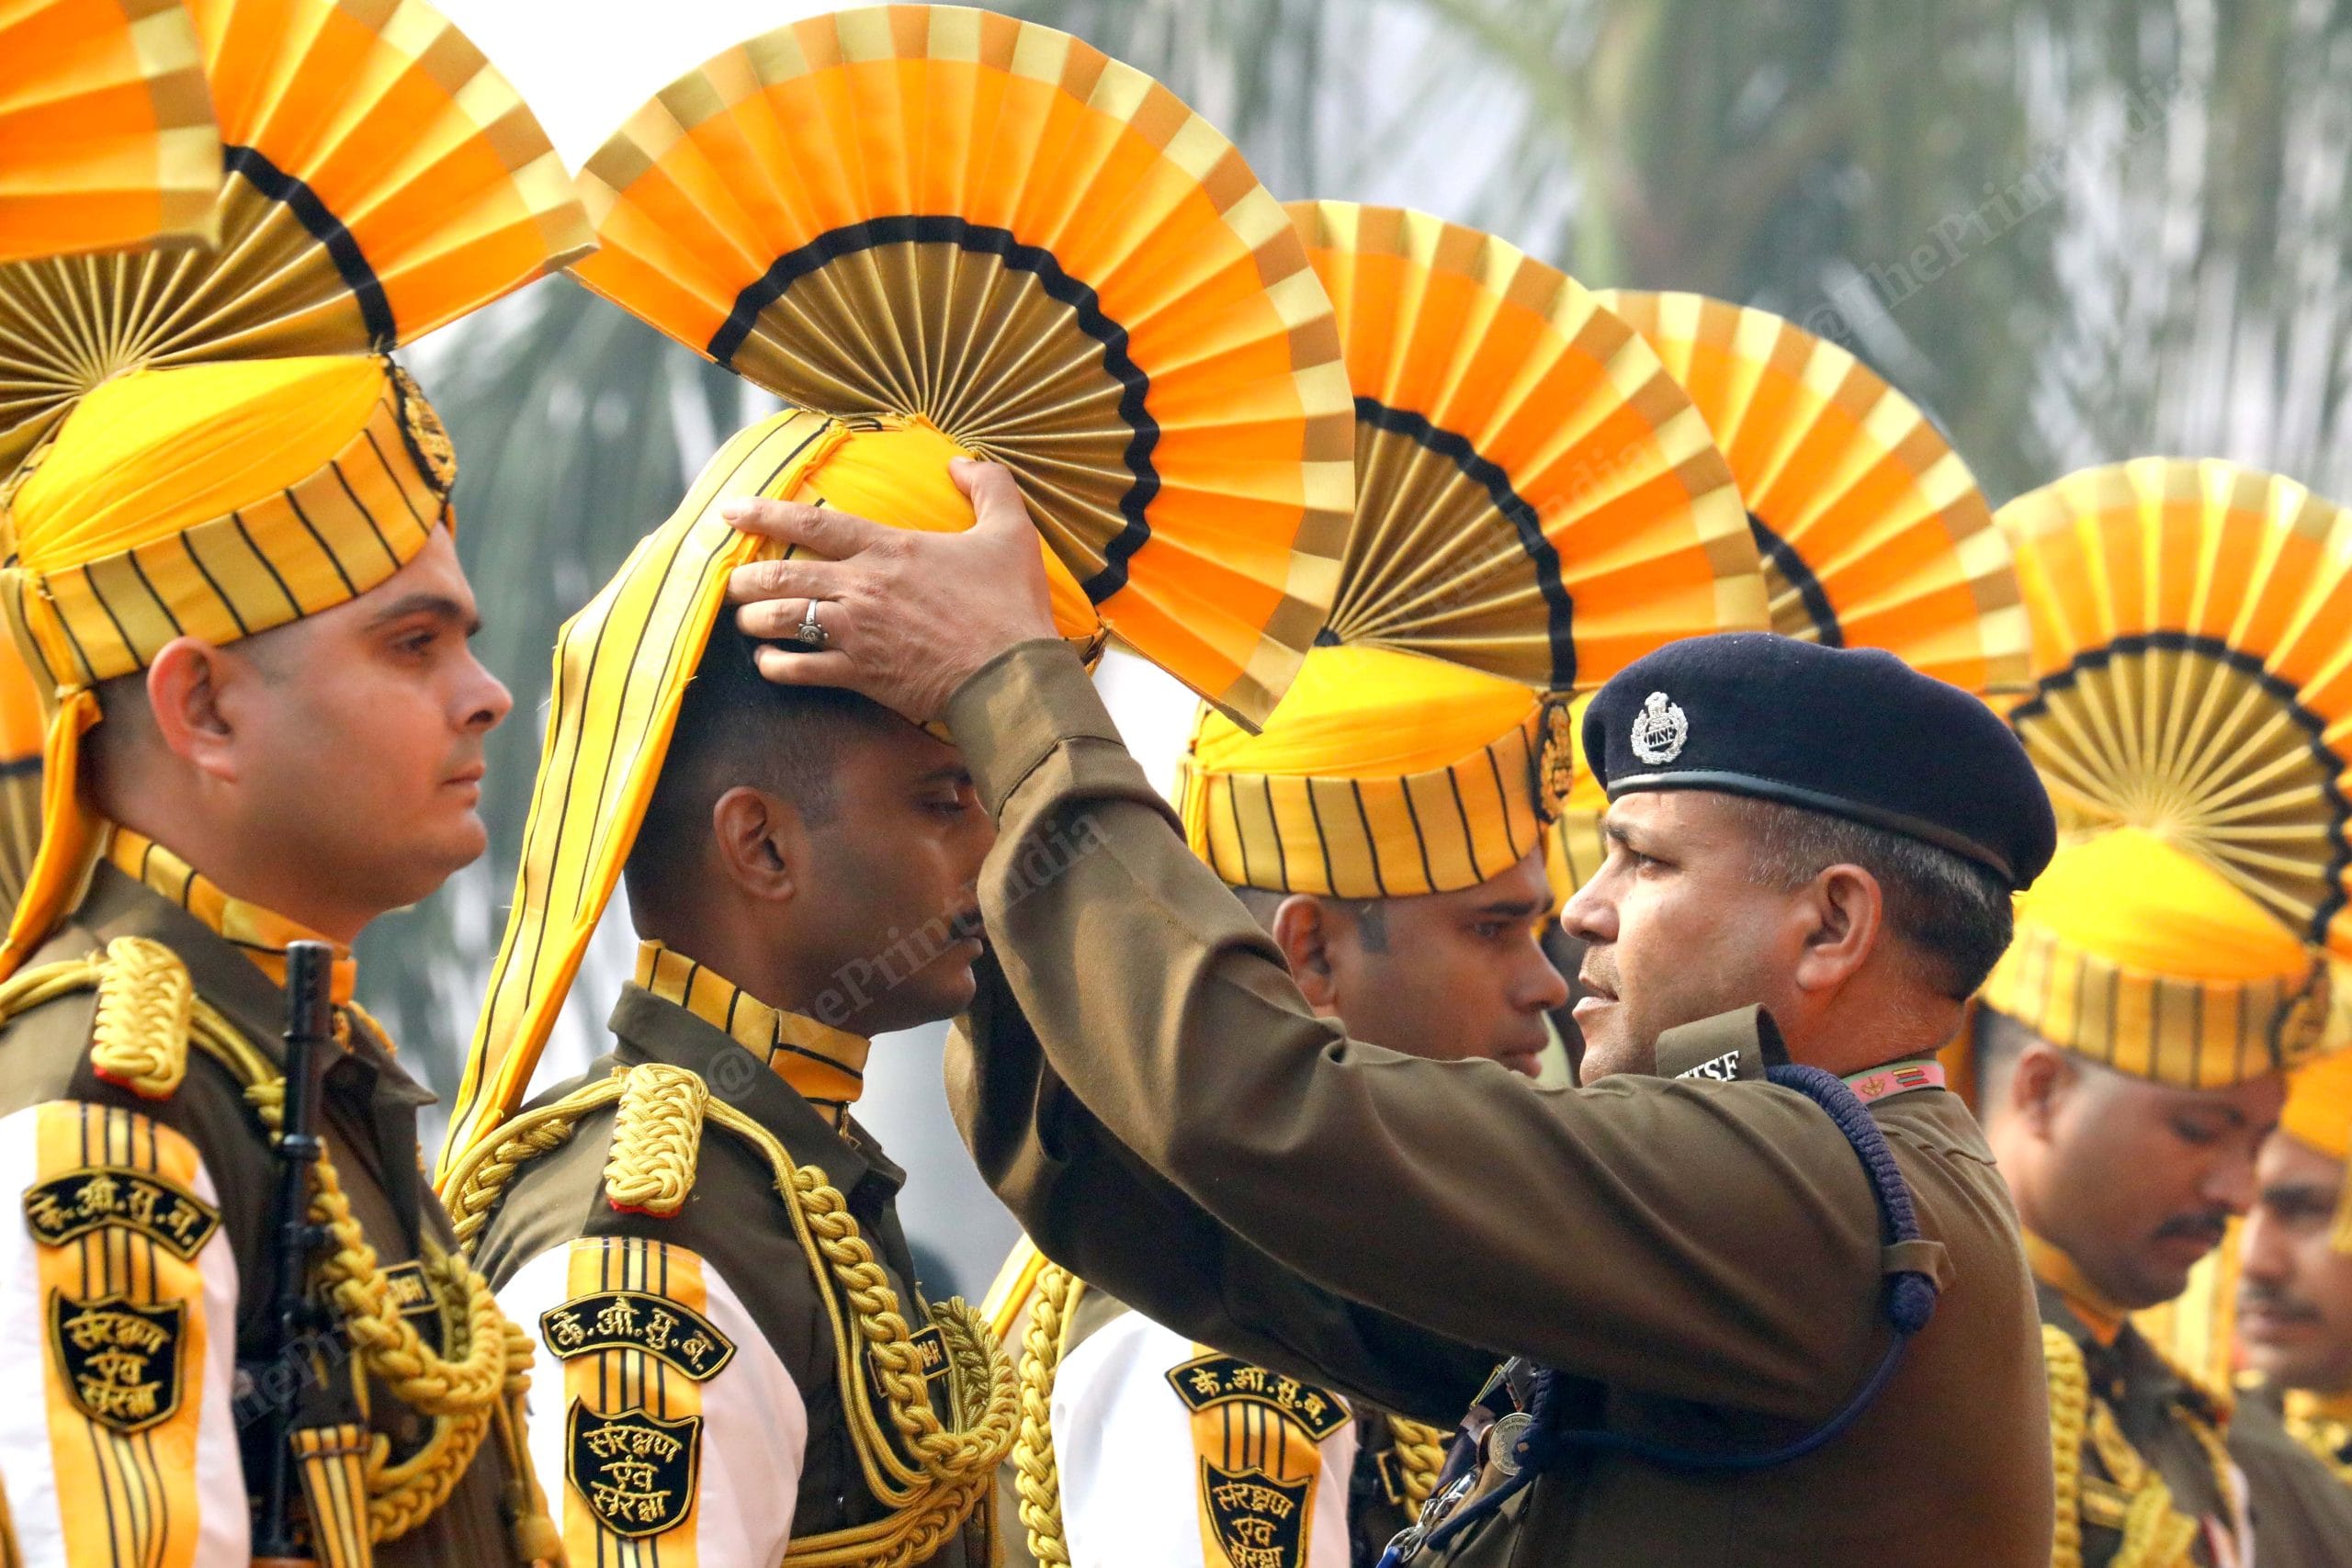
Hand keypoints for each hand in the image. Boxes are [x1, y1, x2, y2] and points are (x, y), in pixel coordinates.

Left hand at [723, 459, 1058, 722]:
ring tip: (745, 619)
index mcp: (890, 549)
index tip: (730, 511)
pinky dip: (775, 665)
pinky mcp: (860, 674)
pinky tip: (769, 662)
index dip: (765, 514)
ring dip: (753, 619)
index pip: (813, 524)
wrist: (1011, 675)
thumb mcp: (1011, 532)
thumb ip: (989, 485)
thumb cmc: (1010, 605)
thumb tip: (961, 461)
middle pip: (782, 575)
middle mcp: (862, 588)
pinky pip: (798, 669)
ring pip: (780, 620)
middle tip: (732, 580)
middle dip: (745, 577)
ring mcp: (856, 633)